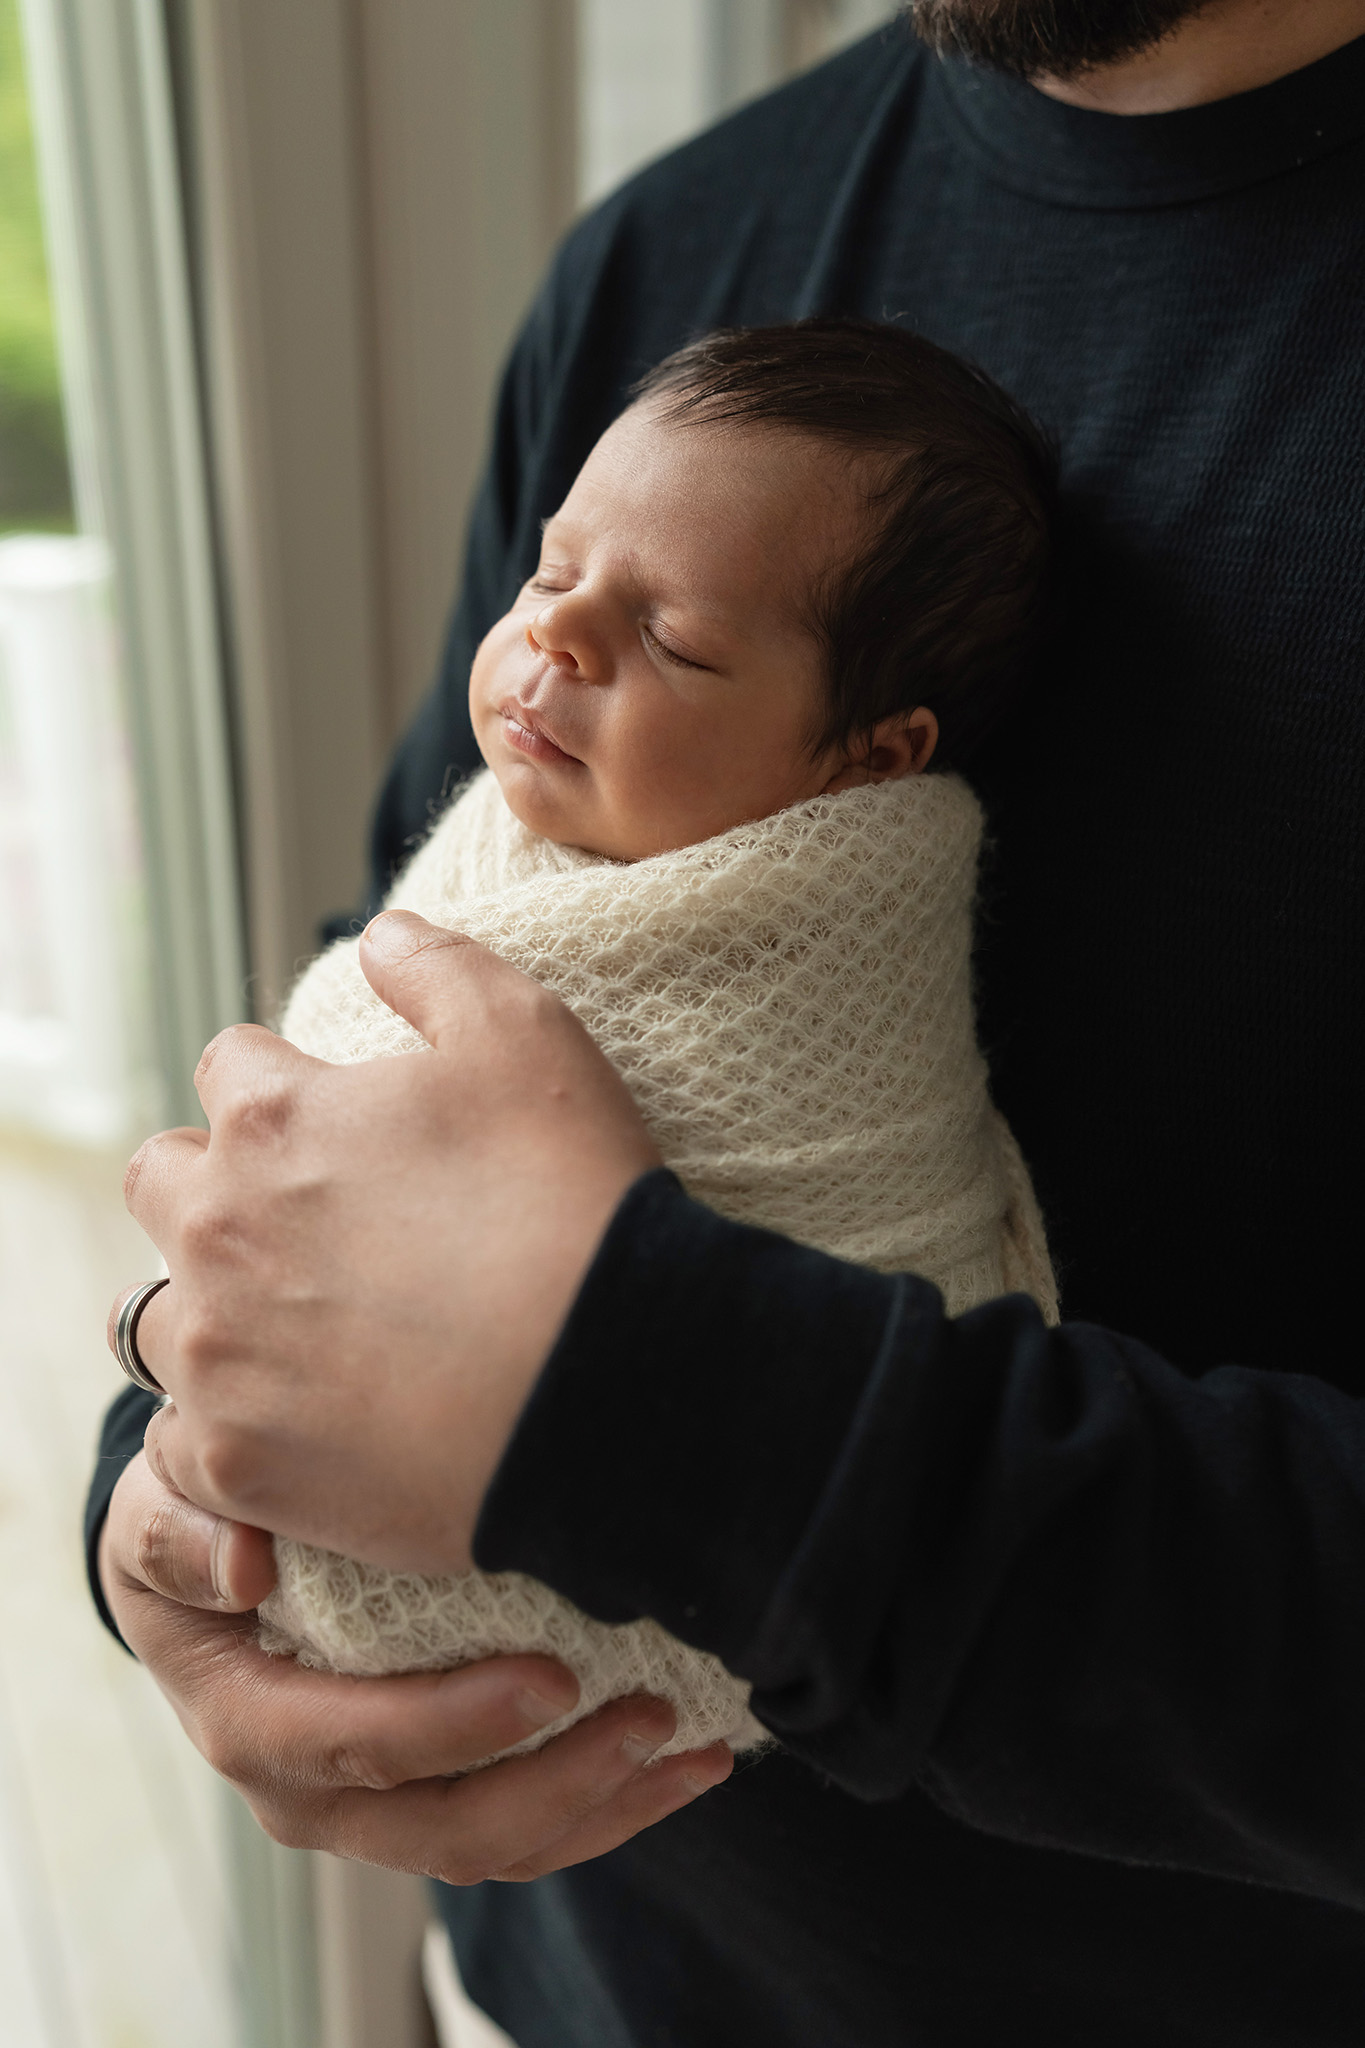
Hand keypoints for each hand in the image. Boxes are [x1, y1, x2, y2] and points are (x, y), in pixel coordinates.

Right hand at [100, 1452, 731, 1877]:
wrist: (213, 1556)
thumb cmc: (196, 1517)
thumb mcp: (161, 1506)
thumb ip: (181, 1531)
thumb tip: (242, 1567)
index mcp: (247, 1719)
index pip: (349, 1745)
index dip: (450, 1727)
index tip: (551, 1678)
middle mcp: (311, 1790)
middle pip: (442, 1828)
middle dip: (557, 1781)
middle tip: (650, 1713)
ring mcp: (378, 1805)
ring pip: (500, 1847)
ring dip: (605, 1805)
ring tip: (692, 1747)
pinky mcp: (437, 1794)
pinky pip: (530, 1830)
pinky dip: (614, 1805)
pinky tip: (691, 1760)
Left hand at [114, 912, 660, 1570]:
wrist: (608, 1383)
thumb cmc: (570, 1200)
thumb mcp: (527, 1036)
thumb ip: (437, 967)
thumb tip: (378, 934)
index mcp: (273, 1117)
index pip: (228, 1066)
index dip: (285, 1084)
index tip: (338, 1122)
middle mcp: (217, 1228)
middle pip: (160, 1182)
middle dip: (213, 1184)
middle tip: (304, 1220)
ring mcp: (218, 1354)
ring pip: (152, 1318)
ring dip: (205, 1308)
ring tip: (288, 1328)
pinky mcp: (237, 1462)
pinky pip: (179, 1444)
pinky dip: (223, 1429)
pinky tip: (294, 1425)